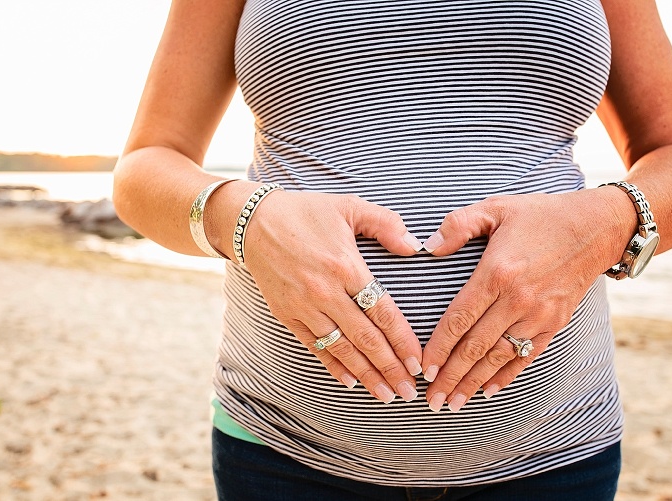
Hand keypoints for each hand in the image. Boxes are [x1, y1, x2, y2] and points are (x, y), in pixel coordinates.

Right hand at [238, 189, 424, 402]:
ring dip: (365, 375)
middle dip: (390, 368)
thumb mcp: (349, 206)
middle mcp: (325, 292)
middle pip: (365, 338)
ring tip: (386, 394)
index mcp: (346, 266)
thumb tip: (414, 248)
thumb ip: (386, 224)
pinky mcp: (286, 313)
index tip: (418, 361)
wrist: (253, 221)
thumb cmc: (306, 212)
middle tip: (409, 391)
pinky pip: (314, 345)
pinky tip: (349, 381)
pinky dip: (332, 365)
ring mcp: (304, 306)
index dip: (402, 340)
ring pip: (341, 348)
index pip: (382, 312)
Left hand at [420, 188, 633, 411]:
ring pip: (499, 357)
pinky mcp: (555, 322)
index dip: (439, 347)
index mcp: (497, 273)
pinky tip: (488, 390)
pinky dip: (507, 375)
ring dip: (474, 383)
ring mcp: (538, 314)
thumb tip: (429, 246)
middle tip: (432, 400)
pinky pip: (526, 355)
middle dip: (451, 377)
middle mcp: (517, 300)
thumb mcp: (496, 208)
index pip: (459, 319)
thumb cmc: (540, 215)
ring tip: (454, 404)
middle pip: (476, 347)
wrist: (596, 227)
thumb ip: (459, 224)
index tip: (423, 368)